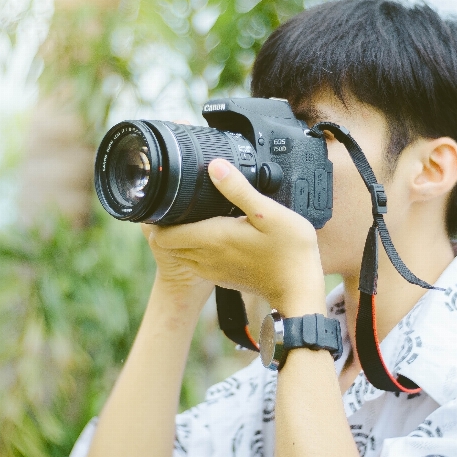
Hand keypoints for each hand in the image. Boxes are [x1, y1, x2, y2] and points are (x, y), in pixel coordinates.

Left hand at [151, 159, 326, 316]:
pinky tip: (211, 236)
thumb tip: (215, 166)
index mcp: (212, 239)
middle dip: (165, 226)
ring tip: (191, 217)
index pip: (163, 235)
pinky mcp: (223, 278)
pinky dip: (194, 250)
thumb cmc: (289, 252)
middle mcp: (206, 257)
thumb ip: (239, 189)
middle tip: (176, 204)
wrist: (299, 291)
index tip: (165, 200)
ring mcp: (213, 271)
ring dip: (179, 239)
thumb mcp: (268, 213)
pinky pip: (196, 264)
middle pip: (167, 245)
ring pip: (180, 255)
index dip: (157, 218)